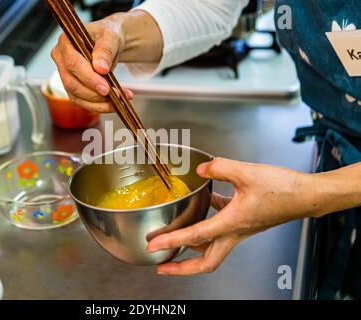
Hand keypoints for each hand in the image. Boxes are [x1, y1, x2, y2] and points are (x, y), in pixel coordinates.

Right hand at [51, 14, 133, 112]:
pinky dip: (99, 106)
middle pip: (72, 83)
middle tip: (116, 96)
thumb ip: (105, 50)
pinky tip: (114, 104)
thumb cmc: (107, 36)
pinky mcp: (73, 88)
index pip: (73, 63)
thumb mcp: (111, 36)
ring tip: (120, 100)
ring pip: (77, 96)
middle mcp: (61, 59)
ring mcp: (65, 75)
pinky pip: (83, 102)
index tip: (106, 88)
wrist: (109, 44)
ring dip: (99, 103)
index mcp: (65, 42)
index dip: (88, 78)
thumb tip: (100, 68)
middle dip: (94, 93)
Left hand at [146, 157, 318, 275]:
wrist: (306, 195)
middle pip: (205, 262)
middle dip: (181, 268)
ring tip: (174, 242)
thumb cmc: (282, 189)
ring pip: (212, 247)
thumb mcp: (247, 172)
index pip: (195, 236)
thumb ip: (220, 168)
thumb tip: (201, 168)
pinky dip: (208, 221)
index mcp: (231, 223)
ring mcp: (239, 229)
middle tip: (161, 266)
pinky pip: (220, 227)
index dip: (171, 241)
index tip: (153, 246)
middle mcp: (234, 232)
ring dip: (191, 248)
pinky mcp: (245, 221)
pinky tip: (206, 203)